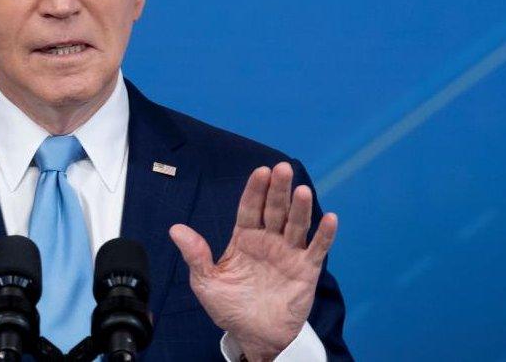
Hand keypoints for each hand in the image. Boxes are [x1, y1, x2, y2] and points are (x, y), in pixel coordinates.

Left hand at [169, 163, 336, 361]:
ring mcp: (288, 253)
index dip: (254, 190)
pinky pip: (317, 249)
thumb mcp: (206, 282)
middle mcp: (268, 240)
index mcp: (244, 238)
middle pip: (274, 210)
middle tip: (282, 169)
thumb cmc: (230, 307)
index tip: (260, 171)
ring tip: (301, 190)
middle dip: (278, 190)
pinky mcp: (306, 270)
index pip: (249, 208)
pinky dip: (324, 235)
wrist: (255, 336)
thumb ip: (196, 255)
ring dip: (300, 208)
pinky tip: (330, 218)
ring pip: (296, 225)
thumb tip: (176, 229)